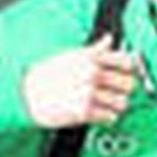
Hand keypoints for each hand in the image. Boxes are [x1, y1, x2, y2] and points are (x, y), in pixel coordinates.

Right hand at [21, 34, 139, 127]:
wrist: (28, 94)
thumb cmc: (49, 75)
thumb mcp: (71, 56)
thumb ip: (95, 50)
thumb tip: (109, 39)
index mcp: (90, 59)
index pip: (126, 62)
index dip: (128, 69)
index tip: (125, 74)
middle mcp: (91, 74)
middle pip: (129, 84)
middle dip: (124, 90)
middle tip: (116, 92)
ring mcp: (89, 93)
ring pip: (122, 103)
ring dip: (116, 106)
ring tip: (107, 104)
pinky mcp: (84, 111)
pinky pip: (110, 117)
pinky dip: (106, 117)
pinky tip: (99, 113)